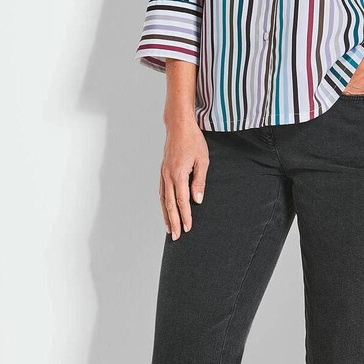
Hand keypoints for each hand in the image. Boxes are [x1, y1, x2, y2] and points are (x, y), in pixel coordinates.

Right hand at [159, 118, 207, 238]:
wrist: (179, 126)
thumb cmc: (193, 141)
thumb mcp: (203, 161)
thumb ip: (199, 182)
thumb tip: (197, 200)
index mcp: (178, 174)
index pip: (182, 201)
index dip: (185, 216)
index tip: (187, 228)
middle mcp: (168, 176)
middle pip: (169, 204)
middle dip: (173, 221)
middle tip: (175, 236)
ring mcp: (163, 173)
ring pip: (163, 199)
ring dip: (165, 215)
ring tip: (168, 228)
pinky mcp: (163, 171)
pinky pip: (161, 191)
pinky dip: (162, 203)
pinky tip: (165, 209)